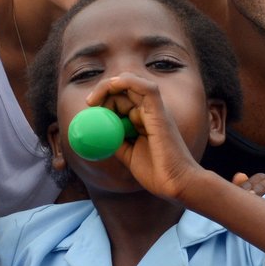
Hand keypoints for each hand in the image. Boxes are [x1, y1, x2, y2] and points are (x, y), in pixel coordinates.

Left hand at [96, 74, 206, 200]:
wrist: (175, 184)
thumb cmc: (156, 172)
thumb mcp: (128, 154)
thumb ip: (116, 140)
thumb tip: (98, 132)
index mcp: (144, 118)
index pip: (121, 98)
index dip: (103, 99)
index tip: (89, 109)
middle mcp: (151, 110)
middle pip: (123, 89)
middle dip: (103, 92)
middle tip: (89, 104)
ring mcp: (156, 109)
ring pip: (131, 83)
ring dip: (109, 86)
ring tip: (93, 101)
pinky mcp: (160, 112)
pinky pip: (146, 88)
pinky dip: (127, 82)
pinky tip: (112, 86)